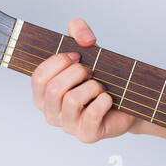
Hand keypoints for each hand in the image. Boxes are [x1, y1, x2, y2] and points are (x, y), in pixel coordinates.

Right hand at [30, 17, 136, 142]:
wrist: (126, 101)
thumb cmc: (100, 78)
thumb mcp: (86, 49)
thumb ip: (78, 31)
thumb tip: (85, 39)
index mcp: (43, 95)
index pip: (39, 77)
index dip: (59, 61)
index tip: (77, 56)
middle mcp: (50, 113)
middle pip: (54, 89)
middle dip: (78, 73)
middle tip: (91, 72)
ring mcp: (68, 126)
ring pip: (73, 101)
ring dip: (92, 87)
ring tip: (100, 87)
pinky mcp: (86, 135)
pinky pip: (93, 113)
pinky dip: (104, 100)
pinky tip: (108, 99)